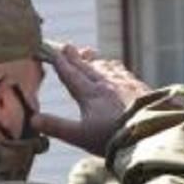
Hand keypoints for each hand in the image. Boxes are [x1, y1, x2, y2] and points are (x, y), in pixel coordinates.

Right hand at [34, 44, 150, 155]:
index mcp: (90, 94)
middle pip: (87, 68)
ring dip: (95, 61)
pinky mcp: (141, 89)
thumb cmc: (112, 138)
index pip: (71, 76)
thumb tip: (33, 119)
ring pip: (106, 68)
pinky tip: (118, 69)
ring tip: (89, 54)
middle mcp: (107, 85)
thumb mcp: (80, 136)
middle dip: (75, 57)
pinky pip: (124, 73)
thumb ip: (56, 127)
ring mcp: (125, 85)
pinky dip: (116, 68)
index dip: (61, 64)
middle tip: (66, 46)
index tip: (53, 52)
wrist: (150, 133)